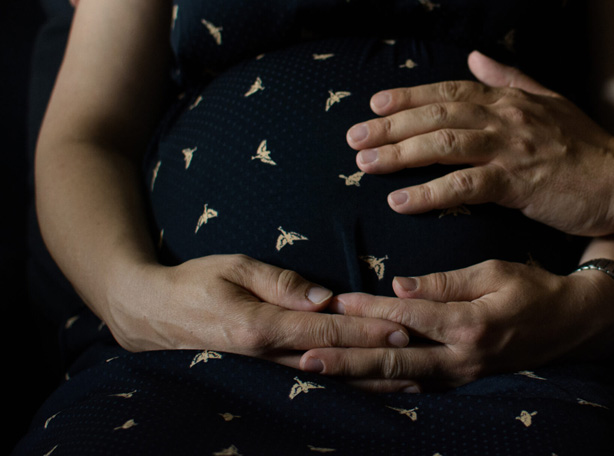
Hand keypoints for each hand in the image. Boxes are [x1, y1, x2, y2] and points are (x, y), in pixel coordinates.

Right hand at [101, 254, 410, 371]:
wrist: (148, 315)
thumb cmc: (194, 282)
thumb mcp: (234, 267)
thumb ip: (279, 281)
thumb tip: (321, 297)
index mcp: (260, 327)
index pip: (326, 330)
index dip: (366, 329)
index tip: (402, 327)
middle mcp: (266, 357)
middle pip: (334, 361)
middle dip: (379, 361)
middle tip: (420, 361)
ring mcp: (263, 372)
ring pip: (327, 381)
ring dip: (368, 383)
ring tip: (408, 386)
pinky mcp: (261, 376)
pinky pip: (309, 384)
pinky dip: (342, 388)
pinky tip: (367, 389)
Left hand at [298, 259, 613, 389]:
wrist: (572, 323)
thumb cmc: (534, 288)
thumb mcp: (494, 272)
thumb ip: (446, 282)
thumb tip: (398, 286)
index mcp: (470, 325)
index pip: (407, 317)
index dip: (368, 309)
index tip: (334, 302)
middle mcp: (461, 358)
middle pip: (393, 361)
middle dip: (346, 360)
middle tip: (304, 358)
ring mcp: (461, 376)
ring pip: (399, 381)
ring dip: (356, 378)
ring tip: (317, 375)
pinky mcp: (462, 382)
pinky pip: (415, 387)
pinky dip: (382, 387)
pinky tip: (355, 385)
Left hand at [347, 51, 613, 236]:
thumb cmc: (587, 146)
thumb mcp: (549, 101)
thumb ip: (510, 78)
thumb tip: (476, 57)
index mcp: (510, 99)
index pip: (448, 92)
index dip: (408, 97)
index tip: (374, 106)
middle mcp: (505, 117)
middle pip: (436, 115)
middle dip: (390, 126)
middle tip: (353, 140)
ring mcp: (511, 148)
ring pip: (443, 145)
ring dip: (399, 155)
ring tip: (365, 166)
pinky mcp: (518, 183)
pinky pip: (463, 186)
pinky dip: (428, 194)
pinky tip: (401, 202)